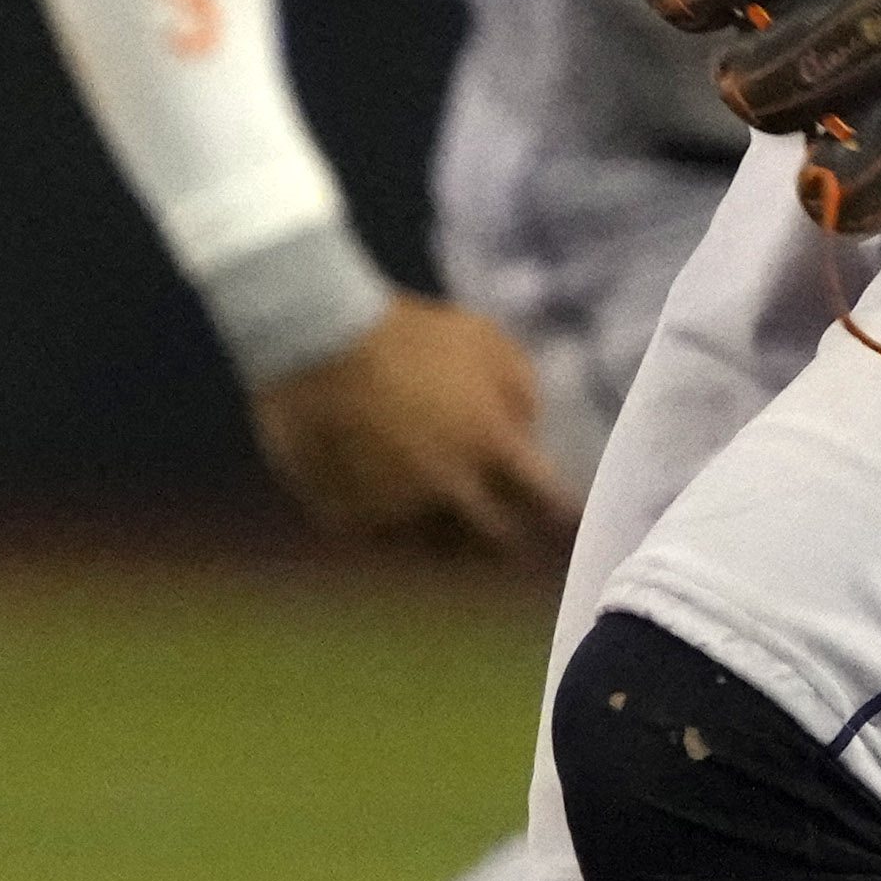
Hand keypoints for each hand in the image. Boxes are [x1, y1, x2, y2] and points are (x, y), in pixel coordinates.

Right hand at [247, 294, 581, 549]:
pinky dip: (394, 531)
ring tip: (452, 524)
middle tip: (510, 535)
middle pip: (494, 540)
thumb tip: (528, 430)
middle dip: (508, 539)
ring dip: (451, 540)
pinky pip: (383, 540)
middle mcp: (450, 488)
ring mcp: (399, 509)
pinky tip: (395, 511)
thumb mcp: (483, 340)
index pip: (544, 501)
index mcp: (491, 445)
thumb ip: (519, 388)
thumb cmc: (406, 332)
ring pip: (438, 549)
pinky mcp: (350, 519)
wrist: (314, 337)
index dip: (560, 515)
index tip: (567, 522)